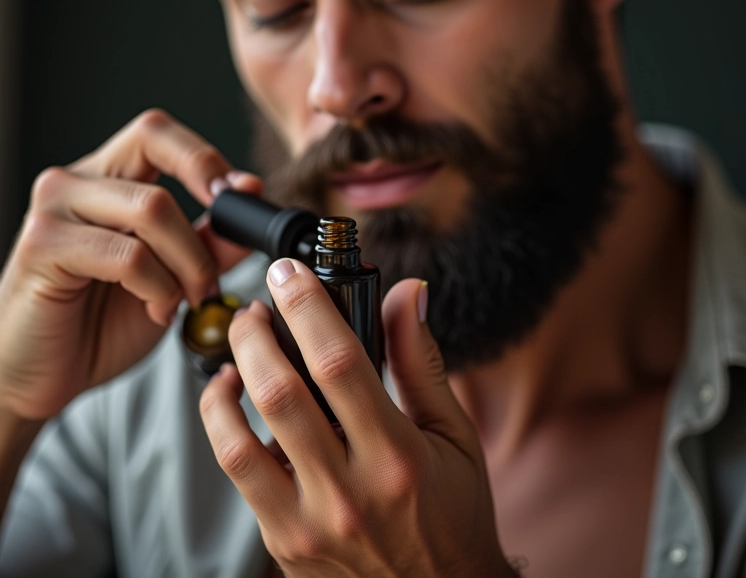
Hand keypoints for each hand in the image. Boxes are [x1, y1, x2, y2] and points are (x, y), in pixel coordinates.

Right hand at [0, 109, 261, 421]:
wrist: (46, 376)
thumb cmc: (102, 323)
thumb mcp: (175, 275)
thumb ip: (211, 238)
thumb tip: (251, 192)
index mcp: (106, 179)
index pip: (157, 131)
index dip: (204, 156)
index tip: (238, 195)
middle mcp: (75, 182)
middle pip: (154, 146)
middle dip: (206, 207)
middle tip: (221, 258)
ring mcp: (54, 210)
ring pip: (152, 207)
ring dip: (189, 261)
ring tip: (190, 297)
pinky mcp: (44, 248)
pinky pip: (128, 255)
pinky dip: (159, 287)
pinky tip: (158, 310)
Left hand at [200, 259, 512, 576]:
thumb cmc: (453, 514)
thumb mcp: (453, 433)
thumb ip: (420, 360)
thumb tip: (408, 293)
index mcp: (398, 456)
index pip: (339, 362)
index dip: (308, 307)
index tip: (290, 274)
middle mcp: (350, 492)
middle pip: (280, 393)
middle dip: (256, 332)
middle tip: (258, 302)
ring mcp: (309, 522)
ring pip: (242, 436)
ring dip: (232, 373)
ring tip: (239, 343)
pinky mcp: (282, 540)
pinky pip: (237, 472)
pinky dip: (223, 422)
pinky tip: (232, 395)